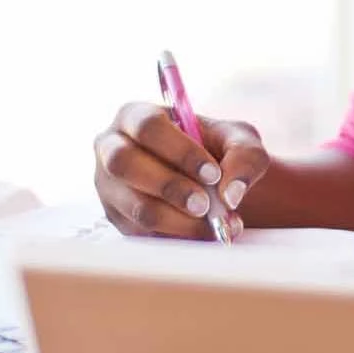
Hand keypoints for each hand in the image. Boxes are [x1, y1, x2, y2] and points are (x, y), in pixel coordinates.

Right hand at [93, 102, 269, 239]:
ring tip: (211, 224)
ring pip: (134, 205)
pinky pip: (141, 232)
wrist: (211, 183)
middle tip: (205, 205)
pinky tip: (203, 234)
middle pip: (125, 163)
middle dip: (169, 186)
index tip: (213, 174)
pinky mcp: (117, 218)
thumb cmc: (219, 151)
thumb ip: (244, 157)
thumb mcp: (240, 142)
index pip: (148, 126)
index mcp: (135, 115)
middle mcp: (112, 148)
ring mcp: (109, 186)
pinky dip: (176, 237)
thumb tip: (230, 193)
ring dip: (176, 219)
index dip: (180, 151)